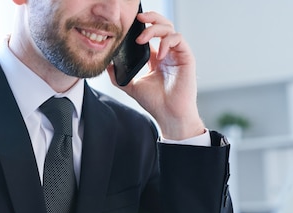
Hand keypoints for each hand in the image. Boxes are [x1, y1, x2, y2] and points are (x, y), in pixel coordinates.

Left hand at [107, 11, 204, 139]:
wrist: (169, 115)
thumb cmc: (155, 103)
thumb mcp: (131, 86)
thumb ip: (118, 75)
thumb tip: (106, 64)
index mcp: (155, 57)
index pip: (151, 33)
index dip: (142, 26)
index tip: (129, 24)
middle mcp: (167, 53)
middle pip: (162, 25)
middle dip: (151, 17)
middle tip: (137, 18)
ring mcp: (177, 54)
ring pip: (170, 28)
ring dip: (155, 29)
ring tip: (141, 40)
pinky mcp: (186, 57)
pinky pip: (178, 39)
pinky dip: (167, 42)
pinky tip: (158, 54)